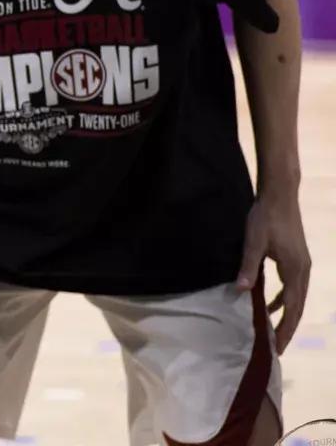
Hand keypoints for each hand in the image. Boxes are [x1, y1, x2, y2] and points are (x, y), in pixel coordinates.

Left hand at [236, 190, 310, 353]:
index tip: (277, 347)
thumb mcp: (253, 242)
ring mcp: (302, 265)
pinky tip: (268, 304)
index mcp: (295, 270)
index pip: (292, 308)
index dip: (285, 328)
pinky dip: (282, 298)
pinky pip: (291, 286)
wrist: (279, 195)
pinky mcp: (296, 259)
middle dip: (288, 328)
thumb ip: (247, 267)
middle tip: (276, 348)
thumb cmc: (265, 218)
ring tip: (272, 331)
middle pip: (298, 307)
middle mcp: (303, 271)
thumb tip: (241, 291)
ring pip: (296, 298)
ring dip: (285, 314)